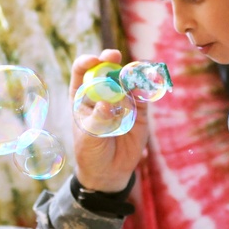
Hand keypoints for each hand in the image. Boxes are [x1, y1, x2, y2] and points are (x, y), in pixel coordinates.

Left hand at [69, 49, 149, 192]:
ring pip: (126, 80)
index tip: (93, 61)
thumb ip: (99, 119)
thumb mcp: (89, 137)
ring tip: (132, 73)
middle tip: (113, 56)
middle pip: (106, 70)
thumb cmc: (91, 151)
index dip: (87, 62)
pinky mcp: (139, 110)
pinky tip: (146, 84)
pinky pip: (143, 95)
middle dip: (109, 60)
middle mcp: (102, 93)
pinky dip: (145, 88)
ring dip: (130, 73)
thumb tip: (108, 102)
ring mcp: (121, 100)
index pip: (82, 72)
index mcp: (82, 96)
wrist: (110, 172)